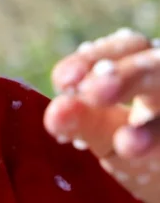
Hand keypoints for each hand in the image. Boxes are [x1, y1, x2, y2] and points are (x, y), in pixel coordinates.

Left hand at [44, 28, 159, 202]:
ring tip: (128, 145)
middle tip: (94, 93)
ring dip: (156, 127)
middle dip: (129, 76)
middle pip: (158, 67)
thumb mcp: (111, 138)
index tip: (64, 82)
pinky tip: (140, 150)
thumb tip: (53, 114)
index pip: (124, 49)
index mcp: (149, 68)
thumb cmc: (147, 153)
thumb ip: (82, 123)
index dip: (94, 60)